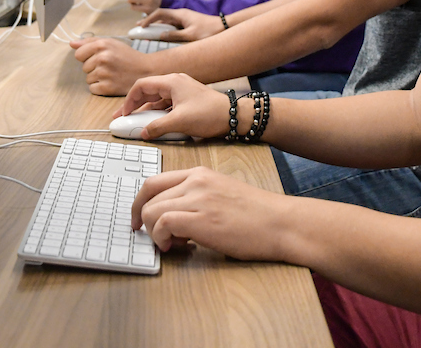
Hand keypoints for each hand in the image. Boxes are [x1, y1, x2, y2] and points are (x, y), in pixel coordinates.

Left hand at [71, 38, 153, 95]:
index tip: (98, 58)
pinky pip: (92, 89)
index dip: (87, 57)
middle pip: (84, 67)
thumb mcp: (111, 43)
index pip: (79, 54)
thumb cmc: (127, 56)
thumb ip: (90, 42)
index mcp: (102, 45)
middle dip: (94, 68)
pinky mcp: (107, 87)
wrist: (146, 70)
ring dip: (97, 78)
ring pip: (88, 78)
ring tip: (112, 74)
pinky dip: (100, 88)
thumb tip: (71, 43)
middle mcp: (102, 58)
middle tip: (110, 66)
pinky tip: (111, 82)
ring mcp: (104, 73)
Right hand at [112, 73, 230, 139]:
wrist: (233, 116)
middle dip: (134, 105)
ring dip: (146, 110)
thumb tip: (143, 133)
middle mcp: (175, 82)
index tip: (124, 113)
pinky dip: (157, 112)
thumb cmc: (209, 114)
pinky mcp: (187, 99)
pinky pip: (166, 104)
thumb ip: (157, 127)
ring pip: (157, 98)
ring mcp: (182, 90)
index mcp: (171, 82)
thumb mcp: (179, 122)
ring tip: (136, 122)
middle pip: (148, 91)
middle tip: (124, 117)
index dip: (129, 100)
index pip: (141, 86)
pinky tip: (154, 123)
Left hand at [132, 167, 290, 259]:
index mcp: (199, 173)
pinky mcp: (201, 219)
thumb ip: (196, 198)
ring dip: (154, 232)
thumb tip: (173, 218)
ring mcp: (198, 198)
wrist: (281, 223)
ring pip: (152, 210)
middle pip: (148, 195)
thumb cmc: (258, 215)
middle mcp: (195, 181)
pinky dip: (161, 238)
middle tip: (151, 236)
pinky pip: (162, 224)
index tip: (139, 218)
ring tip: (173, 244)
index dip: (140, 202)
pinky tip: (177, 246)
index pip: (154, 181)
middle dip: (142, 218)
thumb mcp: (222, 194)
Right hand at [138, 8, 223, 41]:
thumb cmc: (209, 31)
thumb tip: (160, 35)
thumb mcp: (190, 36)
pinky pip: (172, 26)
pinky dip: (164, 30)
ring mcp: (184, 19)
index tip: (141, 26)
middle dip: (150, 22)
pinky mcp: (187, 24)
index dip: (149, 19)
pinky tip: (160, 35)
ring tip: (146, 32)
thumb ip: (174, 36)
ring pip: (166, 22)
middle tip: (138, 28)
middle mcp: (181, 15)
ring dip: (156, 26)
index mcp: (180, 14)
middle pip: (161, 17)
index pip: (160, 13)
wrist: (224, 28)